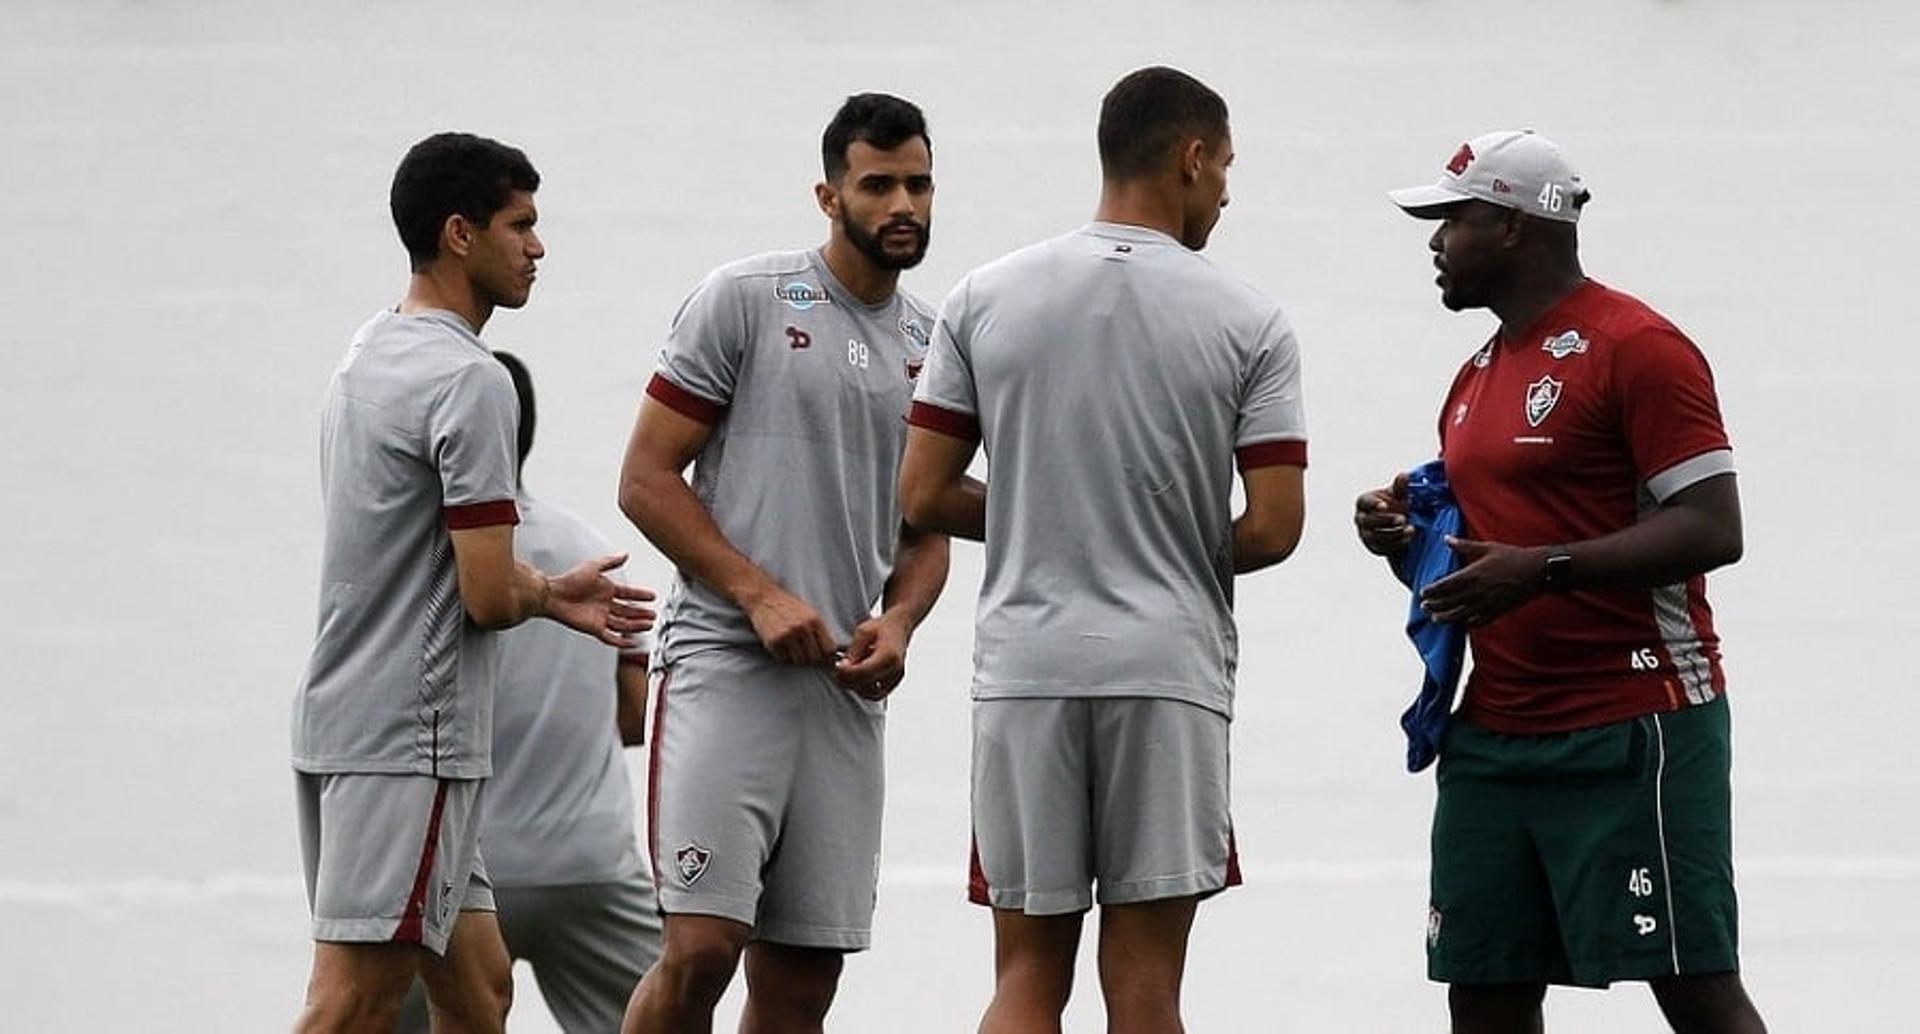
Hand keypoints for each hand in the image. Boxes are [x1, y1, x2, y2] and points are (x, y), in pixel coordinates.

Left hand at [546, 553, 656, 647]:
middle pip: (628, 611)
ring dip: (636, 625)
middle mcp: (605, 605)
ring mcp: (600, 618)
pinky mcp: (594, 629)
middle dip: (641, 613)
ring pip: (623, 624)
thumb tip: (625, 555)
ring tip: (648, 625)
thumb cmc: (569, 580)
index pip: (628, 594)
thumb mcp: (593, 567)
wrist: (553, 595)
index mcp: (606, 590)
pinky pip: (611, 637)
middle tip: (654, 614)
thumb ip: (610, 562)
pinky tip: (631, 641)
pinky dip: (621, 641)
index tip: (652, 596)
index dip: (640, 595)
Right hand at [744, 587, 838, 664]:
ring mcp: (787, 636)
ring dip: (797, 657)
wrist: (764, 599)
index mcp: (814, 620)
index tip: (820, 650)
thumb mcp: (810, 612)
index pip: (829, 648)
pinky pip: (784, 659)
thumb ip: (820, 630)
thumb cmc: (789, 606)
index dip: (825, 652)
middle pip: (815, 657)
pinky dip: (784, 655)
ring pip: (799, 660)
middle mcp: (802, 628)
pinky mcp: (773, 642)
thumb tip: (831, 652)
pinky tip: (782, 644)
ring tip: (792, 646)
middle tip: (804, 649)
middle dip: (811, 656)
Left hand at [833, 613, 909, 700]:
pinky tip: (858, 678)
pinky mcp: (895, 682)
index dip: (847, 673)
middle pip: (867, 684)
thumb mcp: (864, 632)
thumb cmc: (881, 627)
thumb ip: (854, 650)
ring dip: (857, 687)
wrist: (899, 627)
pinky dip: (866, 690)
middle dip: (849, 681)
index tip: (837, 668)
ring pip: (872, 694)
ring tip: (848, 675)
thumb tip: (843, 667)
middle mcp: (895, 668)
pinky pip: (878, 694)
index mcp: (889, 654)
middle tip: (838, 673)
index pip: (865, 671)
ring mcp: (896, 677)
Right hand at [1354, 472, 1413, 557]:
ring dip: (1393, 534)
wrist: (1397, 524)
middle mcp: (1361, 519)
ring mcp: (1365, 534)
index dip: (1373, 504)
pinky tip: (1408, 539)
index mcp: (1364, 502)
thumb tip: (1404, 476)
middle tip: (1403, 518)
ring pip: (1374, 536)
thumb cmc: (1395, 505)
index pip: (1364, 502)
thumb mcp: (1398, 495)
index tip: (1384, 505)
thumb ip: (1400, 487)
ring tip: (1410, 529)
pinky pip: (1381, 548)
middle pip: (1368, 521)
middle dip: (1385, 520)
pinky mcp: (1373, 547)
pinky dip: (1395, 544)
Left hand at [1419, 538, 1548, 626]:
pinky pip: (1479, 621)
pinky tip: (1461, 622)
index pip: (1445, 586)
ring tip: (1435, 619)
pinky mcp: (1497, 611)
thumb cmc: (1512, 556)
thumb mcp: (1487, 547)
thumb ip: (1464, 545)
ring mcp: (1487, 603)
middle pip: (1449, 602)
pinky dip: (1467, 623)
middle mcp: (1477, 591)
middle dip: (1434, 606)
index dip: (1432, 591)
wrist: (1537, 571)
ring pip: (1460, 615)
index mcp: (1472, 574)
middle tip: (1424, 607)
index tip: (1423, 593)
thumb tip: (1446, 539)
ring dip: (1445, 617)